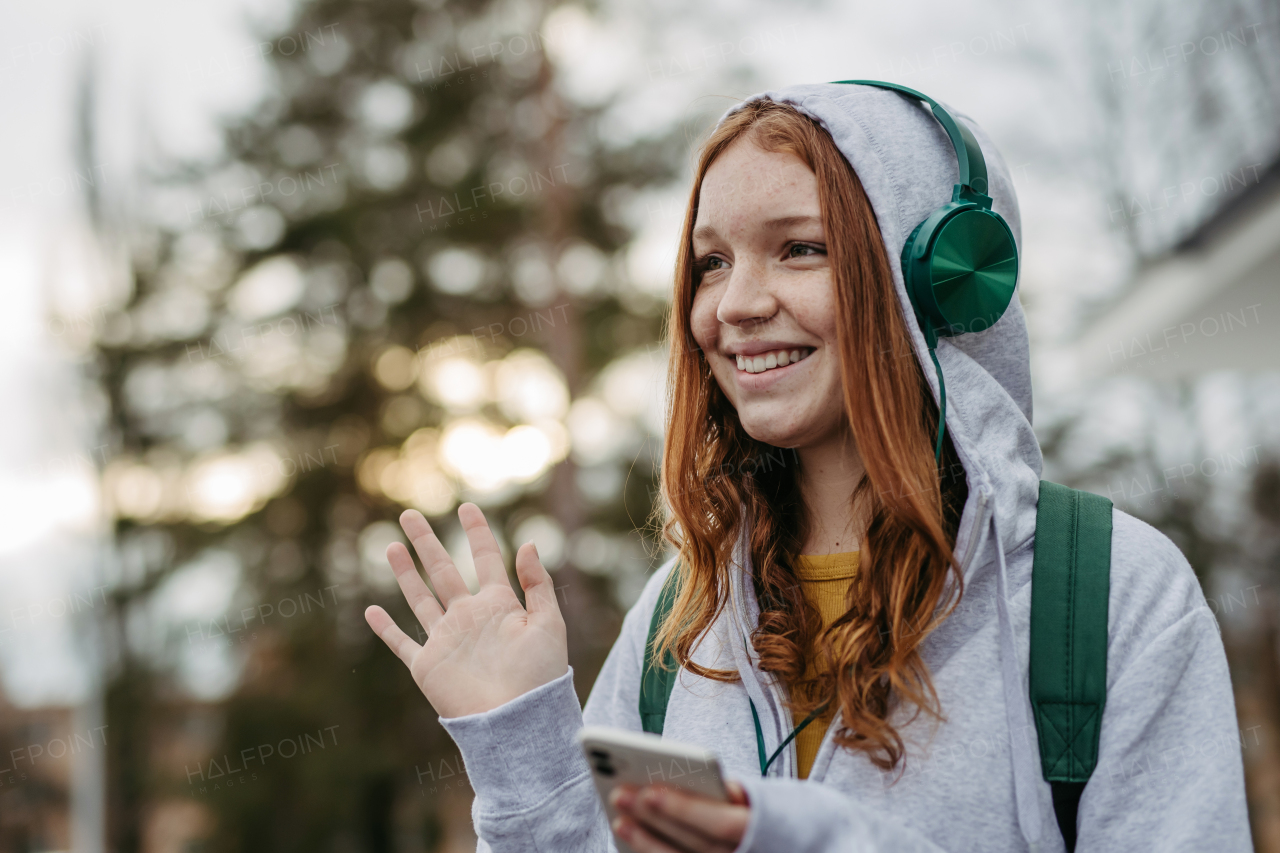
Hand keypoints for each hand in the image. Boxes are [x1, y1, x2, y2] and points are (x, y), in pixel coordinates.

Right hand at [364, 503, 567, 717]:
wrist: (517, 722)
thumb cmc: (539, 677)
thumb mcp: (548, 624)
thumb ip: (537, 584)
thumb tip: (527, 542)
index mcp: (499, 605)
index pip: (486, 559)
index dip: (477, 532)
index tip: (467, 508)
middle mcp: (469, 618)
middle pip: (443, 570)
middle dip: (427, 542)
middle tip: (410, 514)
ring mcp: (446, 640)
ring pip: (420, 598)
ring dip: (405, 573)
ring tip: (392, 546)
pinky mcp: (428, 665)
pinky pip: (401, 643)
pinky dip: (385, 628)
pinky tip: (371, 610)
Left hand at [608, 780, 750, 851]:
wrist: (771, 843)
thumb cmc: (751, 811)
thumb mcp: (750, 794)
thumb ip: (726, 788)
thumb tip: (691, 776)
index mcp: (755, 829)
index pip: (720, 823)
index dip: (685, 809)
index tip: (650, 791)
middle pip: (692, 842)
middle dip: (654, 818)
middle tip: (620, 795)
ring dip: (646, 842)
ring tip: (619, 821)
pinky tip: (632, 841)